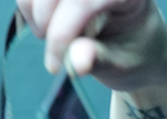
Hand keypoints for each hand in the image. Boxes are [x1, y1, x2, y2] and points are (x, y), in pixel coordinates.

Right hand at [15, 0, 166, 90]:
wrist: (137, 47)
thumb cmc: (133, 55)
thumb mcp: (123, 64)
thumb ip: (99, 60)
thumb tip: (76, 62)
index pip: (83, 0)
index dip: (62, 31)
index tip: (55, 65)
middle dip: (47, 22)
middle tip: (56, 56)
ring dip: (35, 15)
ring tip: (54, 41)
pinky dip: (30, 7)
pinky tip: (47, 27)